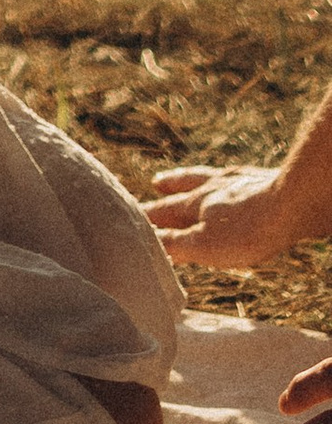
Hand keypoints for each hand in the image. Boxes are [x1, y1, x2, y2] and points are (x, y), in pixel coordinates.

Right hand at [145, 163, 298, 269]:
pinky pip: (234, 178)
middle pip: (184, 188)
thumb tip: (146, 241)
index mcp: (195, 203)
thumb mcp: (206, 245)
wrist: (293, 203)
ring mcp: (238, 180)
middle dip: (168, 190)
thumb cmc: (248, 230)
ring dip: (188, 179)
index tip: (130, 214)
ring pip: (207, 178)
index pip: (164, 211)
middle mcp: (212, 186)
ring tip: (176, 177)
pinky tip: (231, 181)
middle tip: (156, 184)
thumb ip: (176, 243)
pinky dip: (224, 179)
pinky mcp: (262, 180)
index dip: (147, 215)